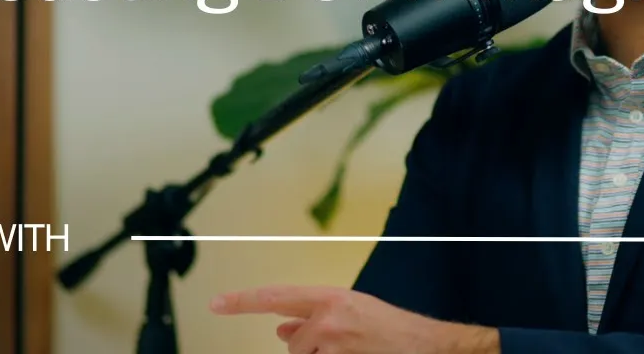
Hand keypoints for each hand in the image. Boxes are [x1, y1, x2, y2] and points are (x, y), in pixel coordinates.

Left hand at [209, 284, 498, 353]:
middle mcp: (328, 319)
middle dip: (307, 349)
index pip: (275, 296)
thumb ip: (314, 318)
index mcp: (330, 297)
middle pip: (293, 343)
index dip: (242, 301)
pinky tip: (356, 353)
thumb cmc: (393, 330)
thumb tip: (282, 328)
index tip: (216, 303)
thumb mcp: (351, 313)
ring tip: (355, 350)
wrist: (426, 346)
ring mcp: (333, 345)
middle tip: (340, 347)